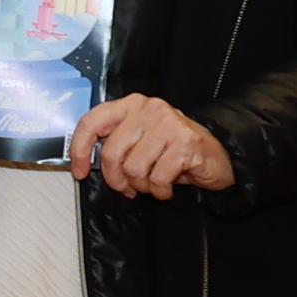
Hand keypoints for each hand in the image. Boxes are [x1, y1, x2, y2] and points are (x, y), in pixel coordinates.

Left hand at [72, 92, 234, 199]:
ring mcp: (169, 124)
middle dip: (116, 179)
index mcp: (132, 105)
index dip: (80, 149)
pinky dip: (160, 191)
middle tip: (126, 188)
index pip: (92, 122)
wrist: (216, 156)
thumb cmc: (174, 150)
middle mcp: (149, 109)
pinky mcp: (185, 144)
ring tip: (153, 183)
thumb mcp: (140, 139)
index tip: (80, 171)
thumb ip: (115, 142)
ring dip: (141, 186)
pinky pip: (157, 178)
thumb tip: (84, 162)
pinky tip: (168, 186)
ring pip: (133, 168)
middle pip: (112, 153)